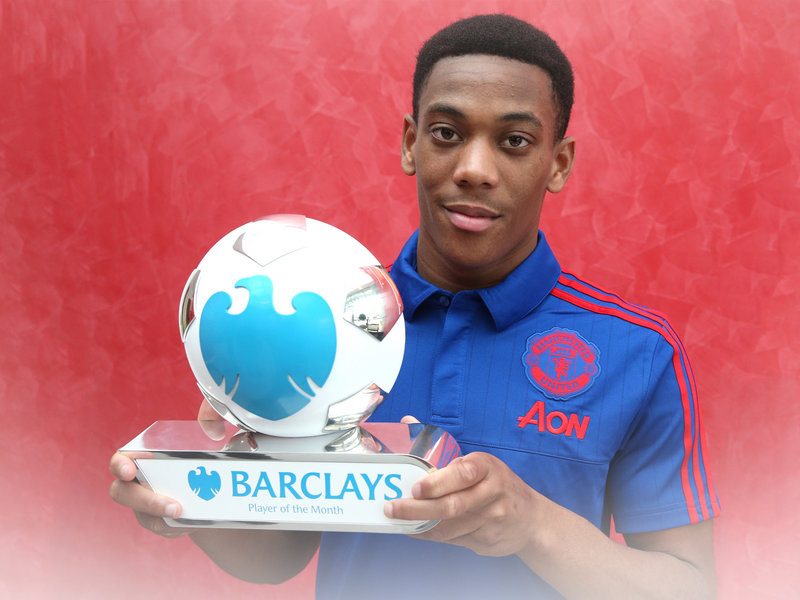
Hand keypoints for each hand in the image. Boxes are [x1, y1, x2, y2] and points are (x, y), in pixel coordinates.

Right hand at [108, 399, 222, 537]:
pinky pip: (162, 527)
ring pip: (144, 516)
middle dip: (147, 501)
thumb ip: (209, 423)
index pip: (121, 460)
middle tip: (174, 507)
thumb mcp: (206, 439)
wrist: (207, 489)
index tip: (130, 470)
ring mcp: (143, 506)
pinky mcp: (157, 522)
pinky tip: (191, 522)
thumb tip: (216, 430)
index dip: (121, 465)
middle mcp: (136, 483)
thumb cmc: (199, 458)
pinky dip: (176, 526)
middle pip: (125, 493)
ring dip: (164, 518)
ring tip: (185, 515)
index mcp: (142, 459)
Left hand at [386, 416, 538, 557]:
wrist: (532, 520)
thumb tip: (407, 420)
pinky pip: (452, 539)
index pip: (464, 474)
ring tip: (396, 520)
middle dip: (418, 509)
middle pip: (452, 505)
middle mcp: (492, 493)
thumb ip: (443, 450)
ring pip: (449, 527)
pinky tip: (415, 529)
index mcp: (488, 468)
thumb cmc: (496, 484)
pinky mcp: (487, 540)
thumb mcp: (479, 463)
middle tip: (392, 508)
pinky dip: (430, 534)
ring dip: (419, 525)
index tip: (416, 488)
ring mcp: (491, 520)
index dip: (438, 483)